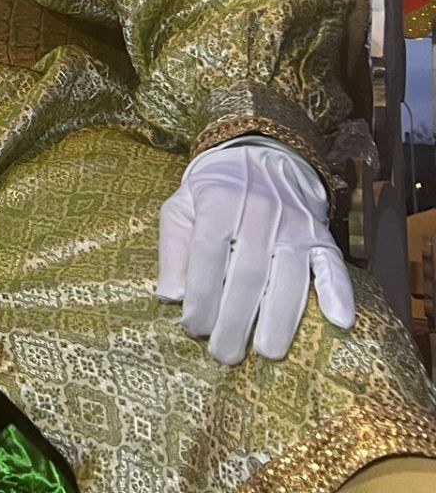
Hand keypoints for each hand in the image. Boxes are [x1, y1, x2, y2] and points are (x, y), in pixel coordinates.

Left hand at [157, 138, 355, 364]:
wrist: (260, 154)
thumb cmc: (212, 190)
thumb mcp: (180, 207)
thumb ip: (172, 249)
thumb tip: (170, 296)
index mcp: (218, 203)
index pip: (208, 254)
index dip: (201, 294)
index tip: (193, 327)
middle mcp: (259, 213)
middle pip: (248, 274)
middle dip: (236, 320)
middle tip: (224, 354)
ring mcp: (295, 224)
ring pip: (290, 277)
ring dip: (280, 319)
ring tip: (267, 352)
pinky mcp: (321, 234)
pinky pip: (333, 265)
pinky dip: (339, 292)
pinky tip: (340, 321)